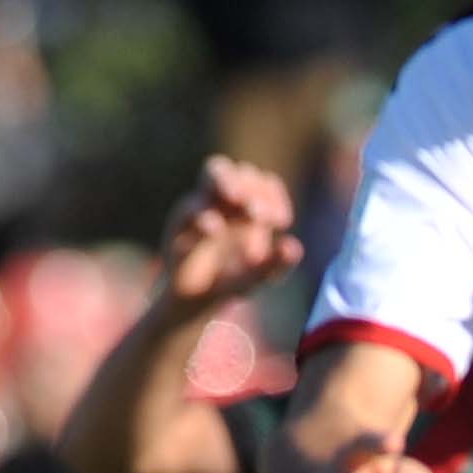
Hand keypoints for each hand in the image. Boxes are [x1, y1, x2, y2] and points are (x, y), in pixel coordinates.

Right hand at [160, 156, 300, 306]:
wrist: (197, 302)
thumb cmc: (230, 280)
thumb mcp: (259, 276)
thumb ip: (277, 263)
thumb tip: (293, 247)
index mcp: (247, 207)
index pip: (263, 182)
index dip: (273, 195)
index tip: (282, 222)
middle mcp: (224, 199)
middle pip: (238, 169)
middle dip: (250, 184)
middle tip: (259, 214)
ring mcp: (201, 206)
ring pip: (214, 171)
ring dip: (226, 181)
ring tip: (237, 198)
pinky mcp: (179, 225)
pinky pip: (189, 210)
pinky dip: (203, 217)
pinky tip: (215, 230)